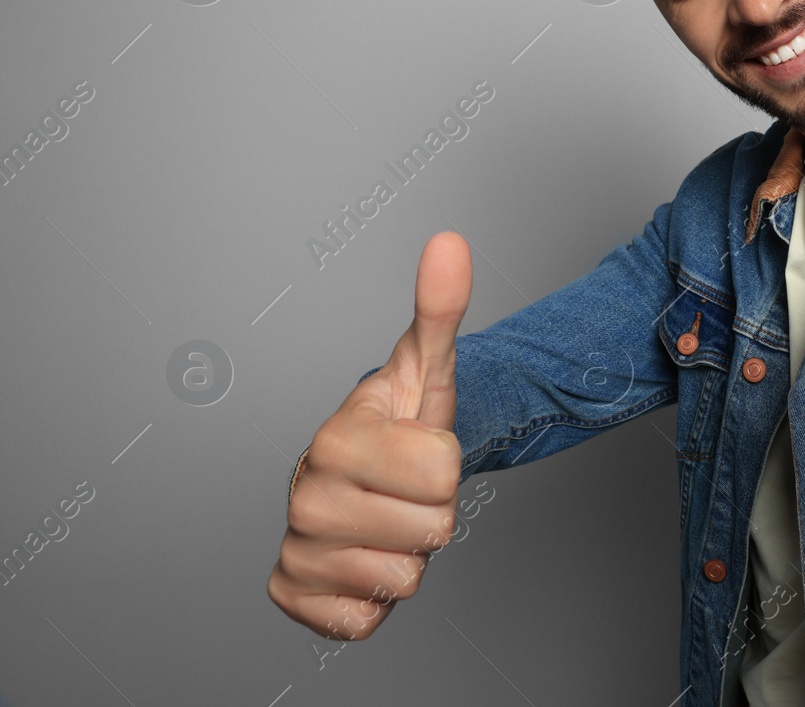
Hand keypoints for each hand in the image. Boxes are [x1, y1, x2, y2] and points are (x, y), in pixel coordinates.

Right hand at [267, 231, 471, 640]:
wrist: (363, 477)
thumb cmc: (397, 424)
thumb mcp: (426, 368)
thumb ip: (440, 309)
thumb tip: (450, 243)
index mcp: (336, 438)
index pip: (444, 474)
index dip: (448, 464)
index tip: (419, 450)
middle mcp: (304, 495)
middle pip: (432, 529)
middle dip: (433, 512)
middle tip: (406, 489)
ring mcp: (296, 548)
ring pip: (405, 576)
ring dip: (409, 551)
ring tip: (388, 517)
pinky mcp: (294, 597)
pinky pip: (366, 619)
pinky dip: (375, 596)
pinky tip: (363, 555)